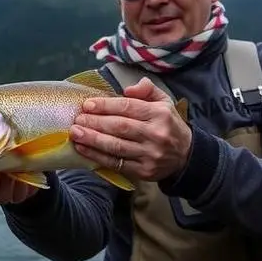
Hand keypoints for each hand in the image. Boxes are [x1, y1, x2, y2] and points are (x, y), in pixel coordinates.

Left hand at [70, 76, 192, 181]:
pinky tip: (83, 149)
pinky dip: (96, 156)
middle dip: (95, 122)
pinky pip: (116, 163)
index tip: (87, 105)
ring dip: (92, 140)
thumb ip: (147, 90)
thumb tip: (127, 89)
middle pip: (119, 127)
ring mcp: (149, 154)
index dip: (105, 105)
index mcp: (160, 114)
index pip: (128, 107)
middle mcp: (155, 134)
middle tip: (77, 119)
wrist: (186, 156)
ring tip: (75, 133)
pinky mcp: (143, 171)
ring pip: (116, 146)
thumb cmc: (168, 124)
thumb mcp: (164, 101)